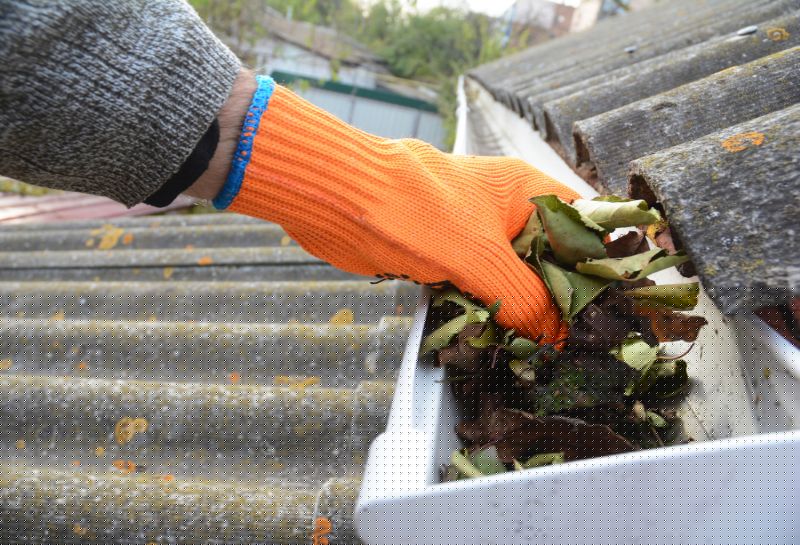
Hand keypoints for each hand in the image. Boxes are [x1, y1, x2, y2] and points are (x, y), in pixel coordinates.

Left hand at [213, 77, 580, 342]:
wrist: (340, 201)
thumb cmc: (412, 211)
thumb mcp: (479, 257)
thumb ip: (522, 296)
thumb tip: (554, 334)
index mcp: (527, 192)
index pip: (585, 225)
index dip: (601, 264)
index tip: (611, 307)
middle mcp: (507, 211)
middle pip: (551, 257)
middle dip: (561, 297)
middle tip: (576, 341)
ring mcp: (477, 235)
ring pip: (514, 277)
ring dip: (524, 310)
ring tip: (544, 349)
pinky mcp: (448, 257)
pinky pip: (481, 288)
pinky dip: (489, 311)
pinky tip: (500, 340)